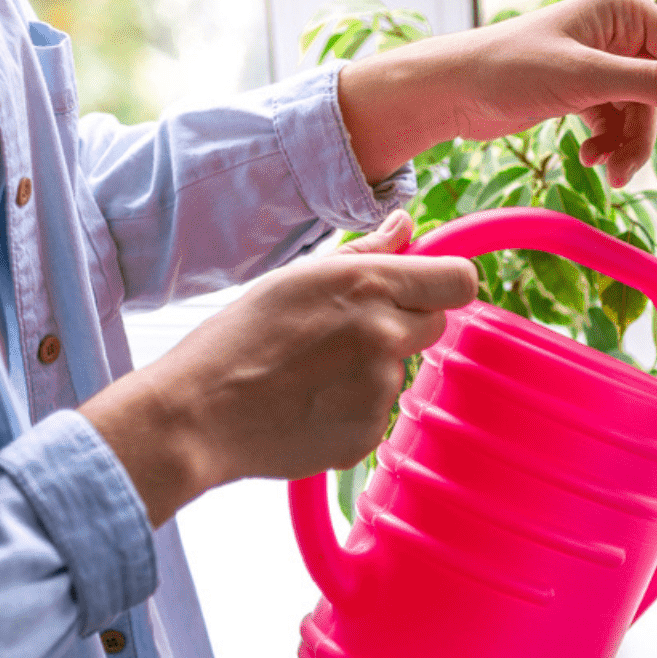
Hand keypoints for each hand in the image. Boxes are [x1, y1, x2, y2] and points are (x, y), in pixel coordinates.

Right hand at [79, 211, 475, 525]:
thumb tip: (406, 224)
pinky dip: (351, 409)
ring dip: (371, 369)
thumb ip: (366, 252)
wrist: (198, 415)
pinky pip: (377, 412)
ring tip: (311, 372)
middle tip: (347, 331)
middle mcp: (385, 335)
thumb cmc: (238, 337)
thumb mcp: (299, 277)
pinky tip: (307, 404)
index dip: (444, 283)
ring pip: (400, 370)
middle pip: (436, 325)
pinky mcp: (367, 433)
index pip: (459, 280)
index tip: (424, 290)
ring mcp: (379, 389)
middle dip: (405, 324)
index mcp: (370, 285)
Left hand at [338, 0, 656, 187]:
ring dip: (635, 148)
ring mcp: (604, 63)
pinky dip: (612, 146)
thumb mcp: (586, 79)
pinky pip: (620, 124)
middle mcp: (620, 32)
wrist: (453, 93)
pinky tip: (591, 160)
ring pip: (646, 114)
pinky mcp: (587, 91)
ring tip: (614, 173)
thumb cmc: (511, 70)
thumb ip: (651, 86)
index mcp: (625, 11)